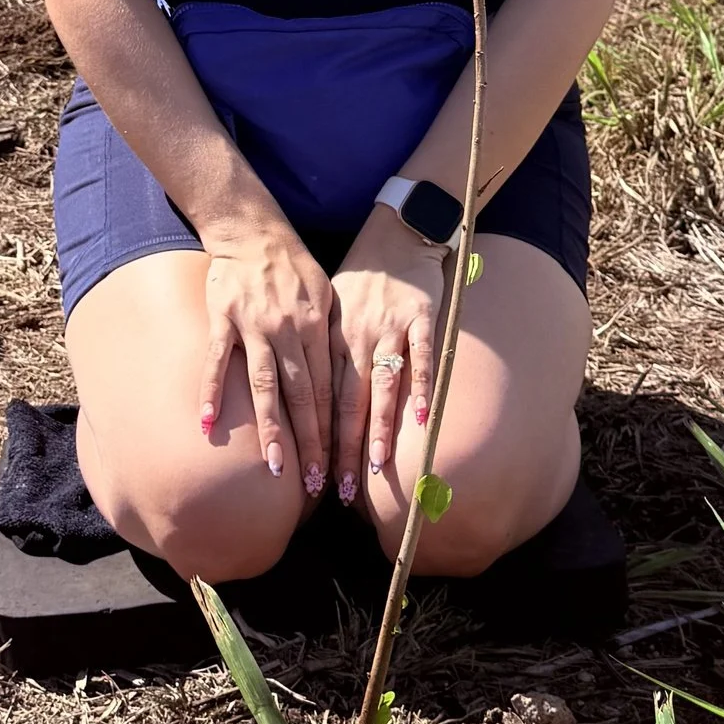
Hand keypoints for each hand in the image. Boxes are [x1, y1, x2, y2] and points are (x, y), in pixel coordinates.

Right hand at [198, 218, 336, 494]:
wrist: (253, 230)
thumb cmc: (294, 267)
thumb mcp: (327, 294)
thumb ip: (333, 337)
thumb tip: (347, 380)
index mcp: (318, 328)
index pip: (327, 389)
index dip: (332, 429)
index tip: (335, 465)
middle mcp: (289, 330)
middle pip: (301, 395)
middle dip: (309, 442)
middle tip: (312, 483)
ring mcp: (255, 326)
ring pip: (265, 385)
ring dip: (270, 428)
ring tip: (274, 467)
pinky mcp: (223, 319)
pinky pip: (217, 360)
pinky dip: (212, 391)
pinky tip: (208, 424)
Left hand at [330, 205, 446, 505]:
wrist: (395, 231)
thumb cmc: (358, 276)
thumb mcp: (325, 310)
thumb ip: (318, 352)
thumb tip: (299, 398)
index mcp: (328, 337)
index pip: (319, 399)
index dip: (316, 440)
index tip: (312, 478)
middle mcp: (355, 335)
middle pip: (348, 402)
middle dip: (344, 449)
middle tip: (343, 491)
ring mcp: (389, 326)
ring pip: (382, 385)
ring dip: (380, 429)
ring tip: (378, 468)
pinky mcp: (421, 316)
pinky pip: (423, 356)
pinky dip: (423, 386)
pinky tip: (425, 418)